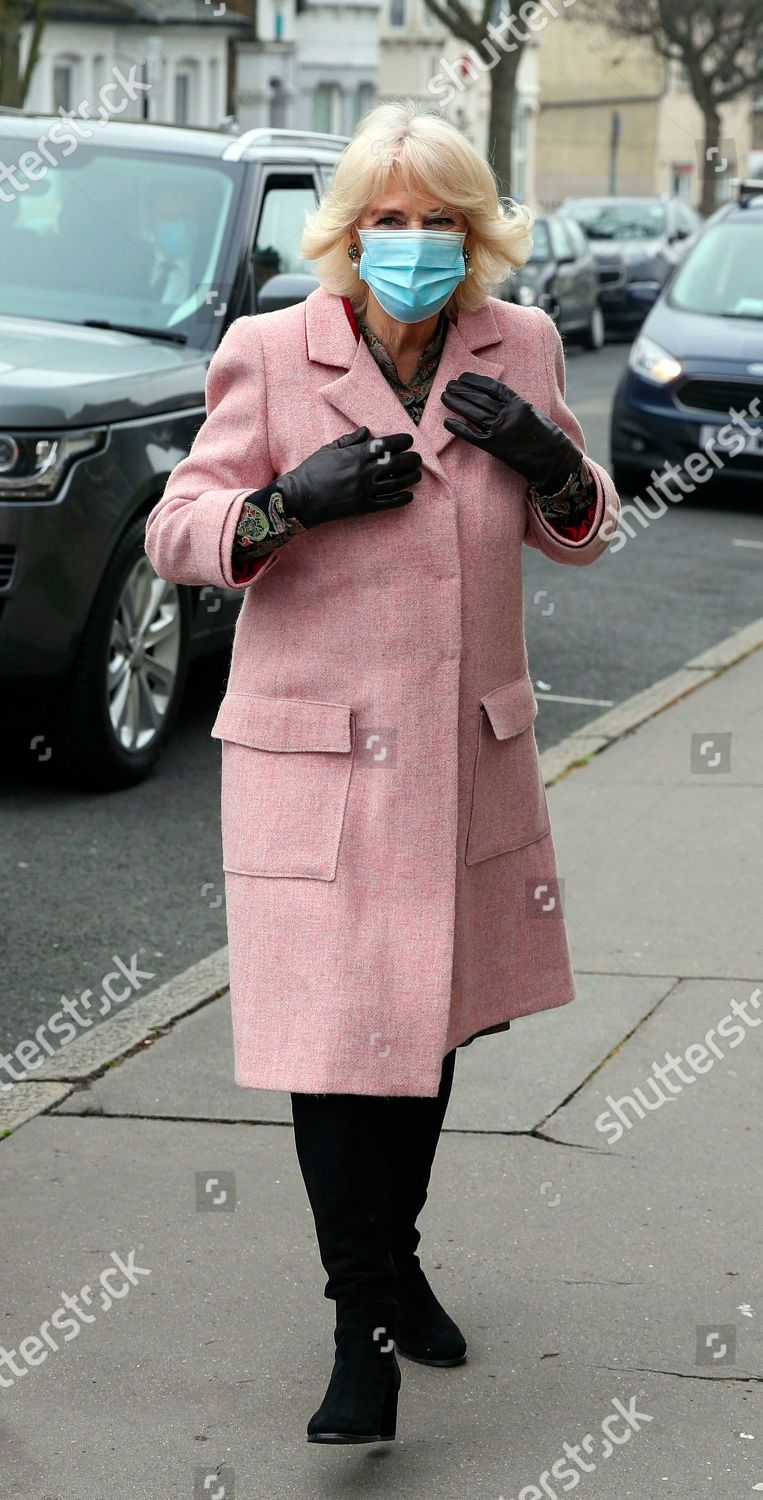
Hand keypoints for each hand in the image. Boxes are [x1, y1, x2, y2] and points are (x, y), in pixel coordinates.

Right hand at [277, 426, 421, 529]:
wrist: (300, 498)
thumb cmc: (312, 471)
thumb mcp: (329, 449)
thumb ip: (349, 441)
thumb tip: (367, 432)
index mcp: (356, 454)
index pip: (387, 444)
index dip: (402, 441)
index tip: (409, 440)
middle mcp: (364, 471)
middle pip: (397, 463)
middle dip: (411, 459)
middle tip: (417, 458)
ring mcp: (365, 490)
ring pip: (397, 483)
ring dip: (411, 478)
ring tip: (417, 475)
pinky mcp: (364, 507)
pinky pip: (388, 503)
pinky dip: (402, 499)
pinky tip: (410, 496)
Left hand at [441, 372, 581, 494]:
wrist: (554, 460)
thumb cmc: (548, 437)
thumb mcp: (534, 414)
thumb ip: (516, 405)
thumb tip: (498, 399)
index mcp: (519, 403)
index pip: (492, 387)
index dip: (475, 381)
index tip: (463, 377)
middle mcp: (508, 414)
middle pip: (479, 398)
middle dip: (462, 390)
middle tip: (448, 385)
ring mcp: (501, 430)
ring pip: (472, 413)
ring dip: (456, 403)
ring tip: (445, 397)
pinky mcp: (495, 447)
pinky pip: (472, 435)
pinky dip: (458, 428)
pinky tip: (446, 422)